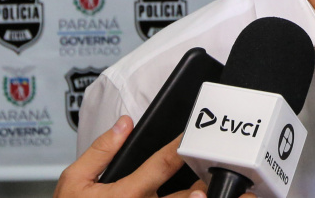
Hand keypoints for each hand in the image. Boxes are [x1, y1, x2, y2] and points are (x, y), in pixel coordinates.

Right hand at [54, 116, 245, 197]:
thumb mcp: (73, 181)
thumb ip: (101, 150)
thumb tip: (125, 123)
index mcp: (126, 194)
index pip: (163, 162)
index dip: (185, 144)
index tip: (202, 131)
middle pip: (189, 194)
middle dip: (210, 183)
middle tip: (233, 172)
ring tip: (240, 195)